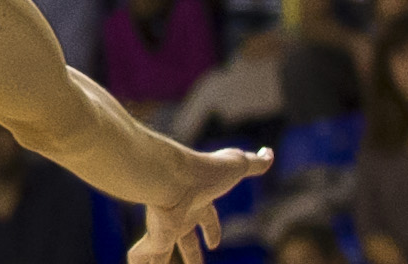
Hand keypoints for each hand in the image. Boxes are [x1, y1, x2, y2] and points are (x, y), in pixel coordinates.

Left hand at [127, 147, 270, 263]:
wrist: (173, 174)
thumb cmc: (205, 170)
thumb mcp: (237, 166)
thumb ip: (253, 163)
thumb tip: (268, 153)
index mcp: (200, 203)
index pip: (208, 219)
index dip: (212, 231)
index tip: (213, 243)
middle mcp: (181, 215)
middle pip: (186, 240)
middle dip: (191, 254)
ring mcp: (166, 226)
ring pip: (162, 251)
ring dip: (158, 263)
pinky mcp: (155, 236)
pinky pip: (144, 255)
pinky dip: (139, 261)